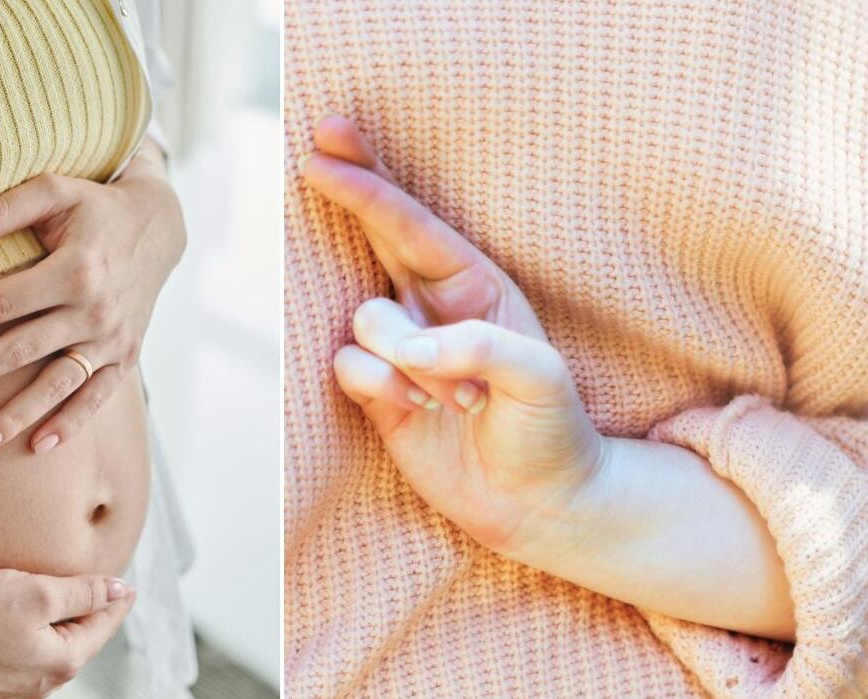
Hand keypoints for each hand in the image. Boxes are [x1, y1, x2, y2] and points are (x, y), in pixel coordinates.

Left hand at [0, 140, 183, 456]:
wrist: (159, 228)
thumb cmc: (96, 208)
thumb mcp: (56, 191)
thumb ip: (3, 209)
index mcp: (74, 270)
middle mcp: (94, 310)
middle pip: (18, 351)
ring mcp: (112, 338)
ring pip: (56, 384)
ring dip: (15, 417)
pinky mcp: (126, 356)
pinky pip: (96, 396)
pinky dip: (70, 423)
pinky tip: (38, 447)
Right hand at [0, 569, 134, 698]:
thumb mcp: (36, 592)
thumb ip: (82, 592)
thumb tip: (118, 591)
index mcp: (61, 660)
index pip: (103, 624)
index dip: (116, 600)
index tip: (128, 585)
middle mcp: (42, 683)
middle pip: (80, 639)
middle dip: (93, 614)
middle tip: (104, 591)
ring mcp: (13, 688)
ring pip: (51, 648)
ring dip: (62, 624)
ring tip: (68, 603)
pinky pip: (24, 655)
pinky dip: (34, 635)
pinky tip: (24, 621)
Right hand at [302, 116, 605, 554]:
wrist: (538, 504)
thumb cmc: (553, 432)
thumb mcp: (539, 380)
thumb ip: (477, 348)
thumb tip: (409, 346)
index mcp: (477, 289)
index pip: (414, 226)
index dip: (371, 185)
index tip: (327, 148)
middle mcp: (433, 311)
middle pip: (375, 236)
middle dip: (350, 189)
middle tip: (314, 146)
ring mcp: (402, 351)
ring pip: (361, 320)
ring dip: (400, 356)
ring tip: (456, 399)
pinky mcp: (378, 394)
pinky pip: (347, 369)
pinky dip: (378, 388)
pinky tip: (420, 411)